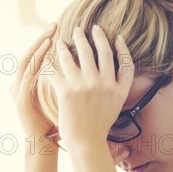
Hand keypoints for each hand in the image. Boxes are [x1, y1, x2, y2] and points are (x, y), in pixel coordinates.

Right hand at [9, 24, 56, 137]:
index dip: (45, 42)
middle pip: (29, 54)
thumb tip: (78, 67)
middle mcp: (18, 84)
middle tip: (53, 26)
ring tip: (50, 36)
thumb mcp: (58, 98)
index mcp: (26, 83)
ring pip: (26, 61)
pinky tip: (47, 53)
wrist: (43, 144)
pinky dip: (37, 62)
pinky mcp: (19, 100)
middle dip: (41, 39)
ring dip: (38, 47)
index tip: (59, 30)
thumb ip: (61, 82)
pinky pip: (27, 75)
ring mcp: (17, 91)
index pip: (36, 56)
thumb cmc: (54, 123)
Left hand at [48, 25, 133, 150]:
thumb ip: (116, 89)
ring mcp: (85, 86)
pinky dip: (51, 62)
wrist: (85, 143)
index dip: (123, 48)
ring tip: (61, 40)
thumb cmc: (98, 128)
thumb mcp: (115, 107)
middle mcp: (103, 84)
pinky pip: (57, 70)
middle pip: (100, 52)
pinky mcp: (67, 91)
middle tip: (83, 29)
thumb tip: (112, 74)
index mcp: (117, 89)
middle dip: (92, 37)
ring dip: (69, 45)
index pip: (125, 62)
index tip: (117, 37)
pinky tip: (47, 57)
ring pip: (77, 56)